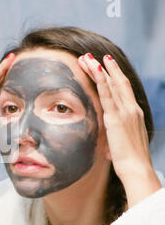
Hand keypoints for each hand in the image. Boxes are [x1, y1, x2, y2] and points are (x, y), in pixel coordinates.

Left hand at [78, 53, 161, 206]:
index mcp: (133, 114)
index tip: (104, 65)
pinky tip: (93, 68)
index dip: (113, 76)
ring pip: (110, 84)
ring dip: (98, 69)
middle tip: (92, 55)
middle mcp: (132, 109)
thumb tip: (108, 145)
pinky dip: (100, 80)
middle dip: (104, 67)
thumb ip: (116, 137)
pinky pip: (107, 95)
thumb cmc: (130, 161)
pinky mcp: (116, 118)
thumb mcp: (122, 143)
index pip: (122, 90)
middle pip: (116, 82)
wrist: (137, 169)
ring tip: (87, 57)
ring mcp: (125, 112)